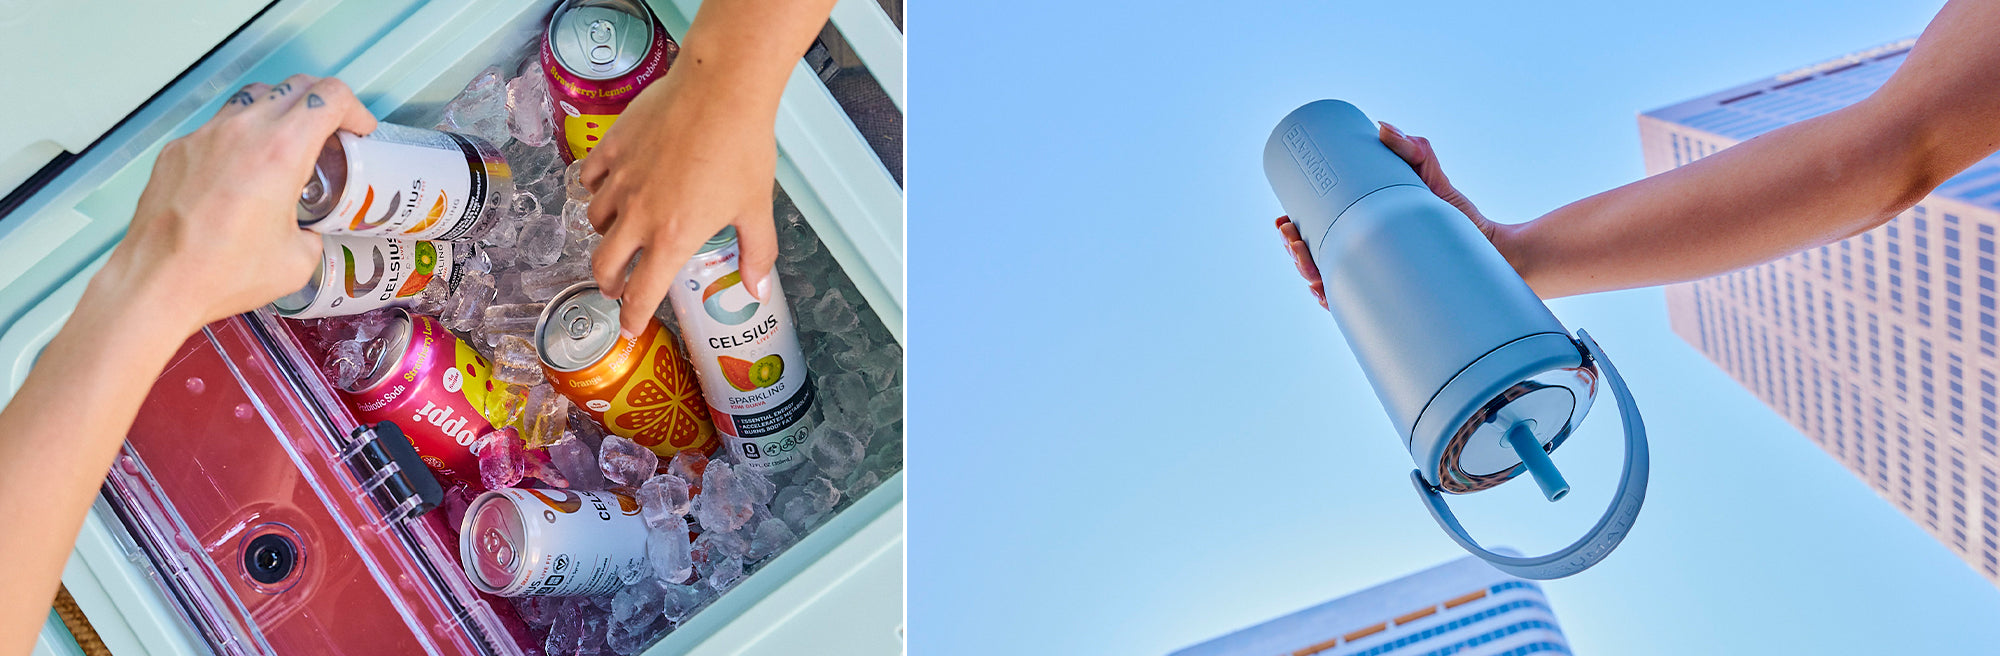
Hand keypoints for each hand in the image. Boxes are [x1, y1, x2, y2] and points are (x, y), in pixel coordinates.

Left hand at [92, 74, 375, 334]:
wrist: (158, 283)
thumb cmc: (223, 272)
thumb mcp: (297, 260)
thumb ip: (312, 232)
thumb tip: (307, 232)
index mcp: (281, 152)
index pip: (329, 97)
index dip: (354, 108)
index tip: (359, 128)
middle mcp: (242, 132)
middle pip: (295, 87)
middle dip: (322, 103)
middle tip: (332, 131)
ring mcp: (205, 136)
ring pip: (254, 99)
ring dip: (281, 112)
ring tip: (286, 144)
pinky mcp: (179, 150)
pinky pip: (218, 126)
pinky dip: (241, 136)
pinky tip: (241, 170)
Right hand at [579, 65, 780, 335]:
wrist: (721, 89)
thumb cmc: (743, 149)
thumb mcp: (756, 208)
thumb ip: (756, 254)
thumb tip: (758, 290)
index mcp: (673, 238)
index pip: (641, 294)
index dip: (631, 317)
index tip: (627, 328)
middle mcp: (638, 215)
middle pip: (604, 264)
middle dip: (609, 283)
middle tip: (618, 286)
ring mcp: (620, 180)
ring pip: (596, 220)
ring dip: (606, 234)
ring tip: (622, 231)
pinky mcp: (611, 148)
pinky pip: (590, 179)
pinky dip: (597, 190)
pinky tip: (611, 187)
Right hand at [1276, 121, 1502, 307]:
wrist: (1496, 253)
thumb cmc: (1462, 220)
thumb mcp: (1431, 178)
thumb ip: (1412, 149)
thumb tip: (1381, 127)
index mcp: (1364, 240)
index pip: (1318, 239)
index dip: (1292, 233)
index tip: (1283, 221)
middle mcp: (1367, 266)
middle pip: (1315, 264)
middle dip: (1293, 252)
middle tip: (1290, 235)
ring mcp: (1378, 287)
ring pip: (1327, 287)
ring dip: (1305, 274)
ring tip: (1302, 258)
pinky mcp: (1394, 303)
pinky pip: (1355, 310)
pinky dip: (1333, 302)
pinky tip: (1321, 294)